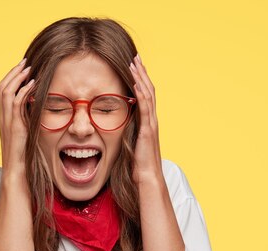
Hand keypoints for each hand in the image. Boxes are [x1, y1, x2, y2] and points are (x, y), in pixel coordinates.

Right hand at [0, 58, 34, 175]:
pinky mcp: (13, 125)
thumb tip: (37, 107)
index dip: (11, 77)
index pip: (3, 91)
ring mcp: (6, 120)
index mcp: (4, 117)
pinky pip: (16, 103)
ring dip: (17, 77)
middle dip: (13, 72)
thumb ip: (27, 119)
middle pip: (1, 86)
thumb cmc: (23, 154)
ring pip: (6, 91)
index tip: (22, 68)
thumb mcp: (25, 132)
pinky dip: (23, 91)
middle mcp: (3, 116)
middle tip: (25, 62)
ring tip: (28, 68)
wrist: (16, 169)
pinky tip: (32, 84)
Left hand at [129, 54, 162, 184]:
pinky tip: (136, 83)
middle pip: (148, 90)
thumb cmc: (138, 164)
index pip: (145, 95)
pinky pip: (145, 108)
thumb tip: (116, 125)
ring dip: (141, 78)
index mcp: (147, 122)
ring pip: (148, 95)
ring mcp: (151, 123)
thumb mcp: (130, 142)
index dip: (140, 80)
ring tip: (134, 63)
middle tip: (136, 57)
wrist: (147, 177)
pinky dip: (141, 94)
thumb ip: (127, 131)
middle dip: (141, 73)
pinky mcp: (147, 130)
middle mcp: (151, 119)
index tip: (134, 66)